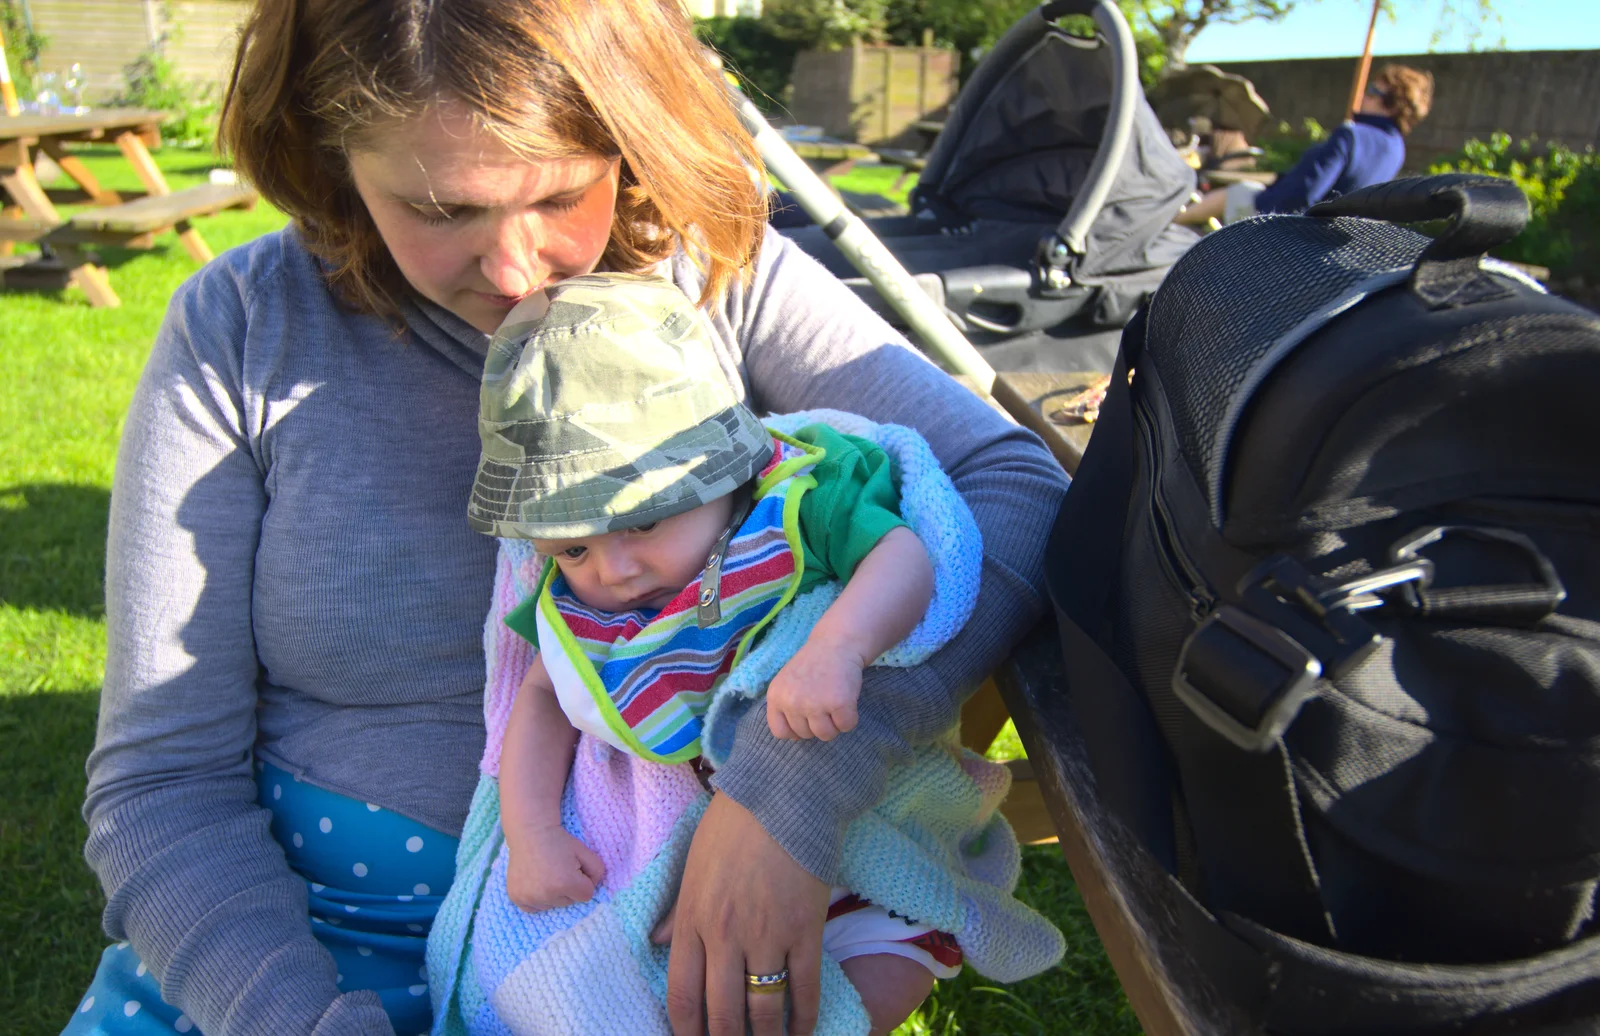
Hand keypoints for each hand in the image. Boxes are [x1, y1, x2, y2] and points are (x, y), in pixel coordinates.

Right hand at [504, 824, 605, 911]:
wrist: (531, 833)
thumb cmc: (560, 842)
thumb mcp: (586, 852)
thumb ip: (598, 872)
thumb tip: (592, 888)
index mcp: (566, 883)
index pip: (586, 895)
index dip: (583, 881)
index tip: (575, 868)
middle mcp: (547, 894)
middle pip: (569, 902)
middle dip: (568, 888)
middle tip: (559, 868)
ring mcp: (529, 897)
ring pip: (552, 905)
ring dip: (552, 894)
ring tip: (546, 874)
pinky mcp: (516, 898)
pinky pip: (534, 908)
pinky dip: (537, 899)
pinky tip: (536, 883)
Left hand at [655, 792, 830, 1035]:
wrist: (785, 795)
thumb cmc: (734, 825)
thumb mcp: (692, 865)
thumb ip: (677, 911)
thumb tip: (655, 943)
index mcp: (693, 918)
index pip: (682, 994)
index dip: (686, 1031)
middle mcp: (726, 935)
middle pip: (721, 1013)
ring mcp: (767, 935)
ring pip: (763, 1009)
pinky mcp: (805, 930)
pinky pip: (805, 989)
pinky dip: (803, 1020)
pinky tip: (801, 1033)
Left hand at [765, 638, 861, 740]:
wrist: (837, 643)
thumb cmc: (813, 665)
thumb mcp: (788, 683)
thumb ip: (786, 707)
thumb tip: (793, 738)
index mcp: (776, 696)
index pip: (780, 732)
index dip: (795, 729)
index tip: (806, 718)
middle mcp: (792, 701)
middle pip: (806, 735)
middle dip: (818, 723)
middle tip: (824, 700)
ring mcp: (815, 703)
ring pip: (826, 735)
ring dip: (834, 723)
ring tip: (834, 701)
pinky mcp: (839, 703)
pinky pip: (846, 726)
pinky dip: (850, 717)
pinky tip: (847, 699)